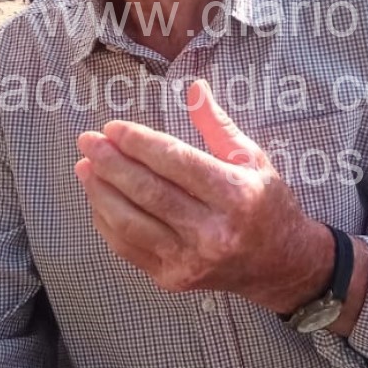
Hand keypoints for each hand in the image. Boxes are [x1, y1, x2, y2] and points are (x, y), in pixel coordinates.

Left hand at [75, 80, 332, 313]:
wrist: (283, 266)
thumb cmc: (267, 204)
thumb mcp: (253, 159)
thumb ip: (218, 125)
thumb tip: (194, 87)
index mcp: (236, 195)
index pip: (178, 163)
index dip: (140, 143)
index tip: (114, 128)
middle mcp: (214, 232)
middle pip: (150, 192)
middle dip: (112, 163)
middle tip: (89, 141)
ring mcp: (191, 260)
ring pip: (132, 223)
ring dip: (101, 192)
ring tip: (85, 166)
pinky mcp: (174, 279)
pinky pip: (129, 248)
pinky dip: (107, 222)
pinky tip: (98, 198)